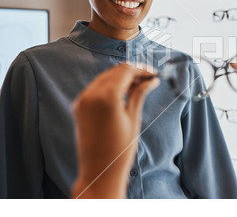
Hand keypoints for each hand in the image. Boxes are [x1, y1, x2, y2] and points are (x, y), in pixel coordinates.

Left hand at [71, 63, 159, 197]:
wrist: (99, 172)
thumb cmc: (120, 149)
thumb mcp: (133, 118)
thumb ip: (139, 94)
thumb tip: (152, 80)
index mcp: (106, 96)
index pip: (126, 71)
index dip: (142, 69)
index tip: (154, 74)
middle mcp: (90, 94)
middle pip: (115, 71)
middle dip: (132, 72)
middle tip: (149, 78)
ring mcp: (82, 100)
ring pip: (104, 77)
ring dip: (121, 78)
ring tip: (139, 85)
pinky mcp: (78, 107)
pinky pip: (95, 88)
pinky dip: (110, 86)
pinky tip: (123, 92)